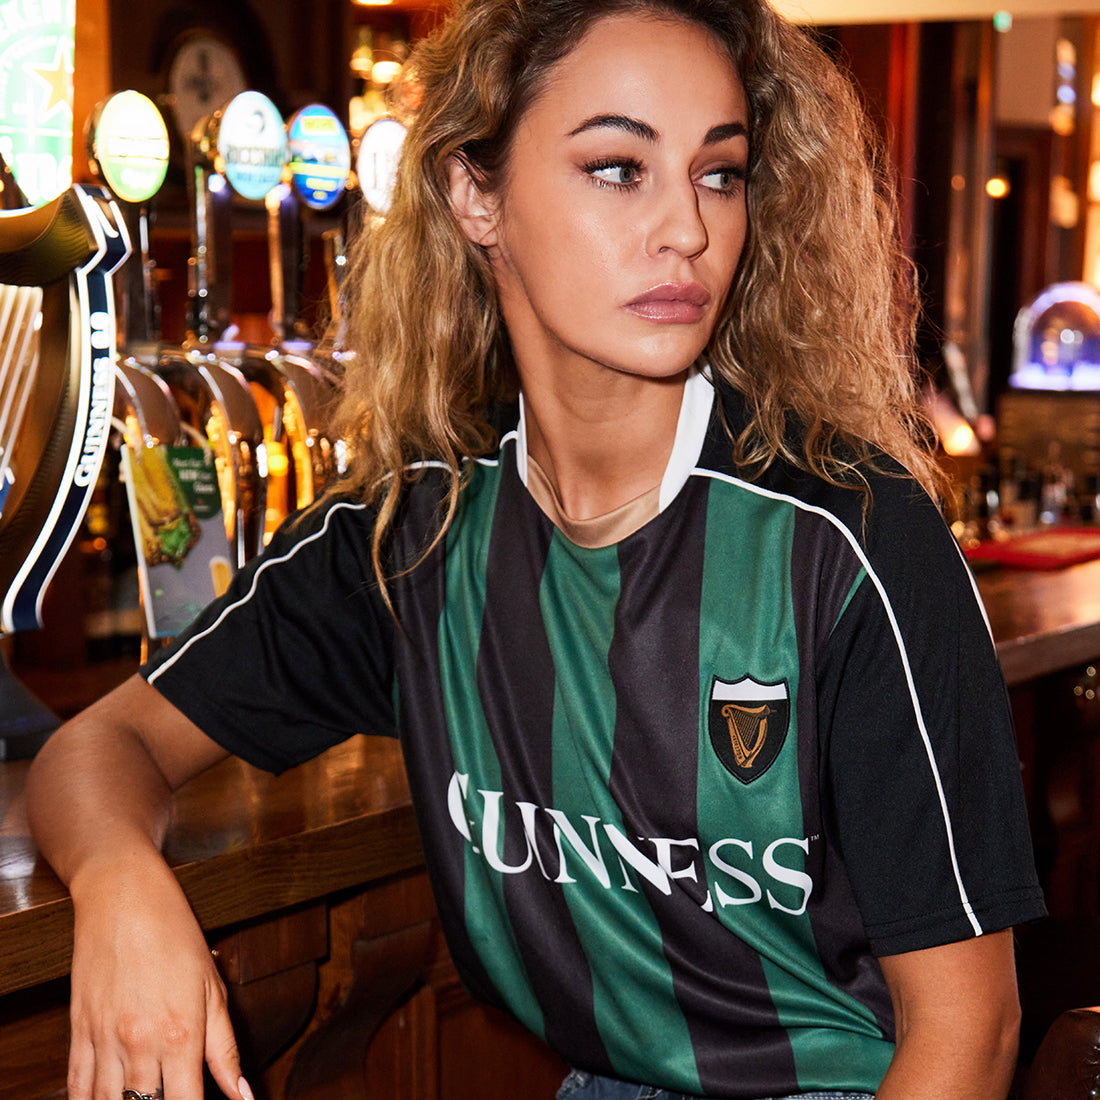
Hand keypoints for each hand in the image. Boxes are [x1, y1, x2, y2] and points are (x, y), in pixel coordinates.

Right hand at [65, 856, 251, 1099]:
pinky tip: (105, 1099)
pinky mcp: (78, 1032)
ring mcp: (103, 1041)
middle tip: (170, 1098)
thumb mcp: (212, 987)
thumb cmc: (175, 934)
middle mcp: (139, 1044)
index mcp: (180, 1035)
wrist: (124, 897)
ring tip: (142, 1098)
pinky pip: (77, 1088)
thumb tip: (242, 1095)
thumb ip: (225, 1048)